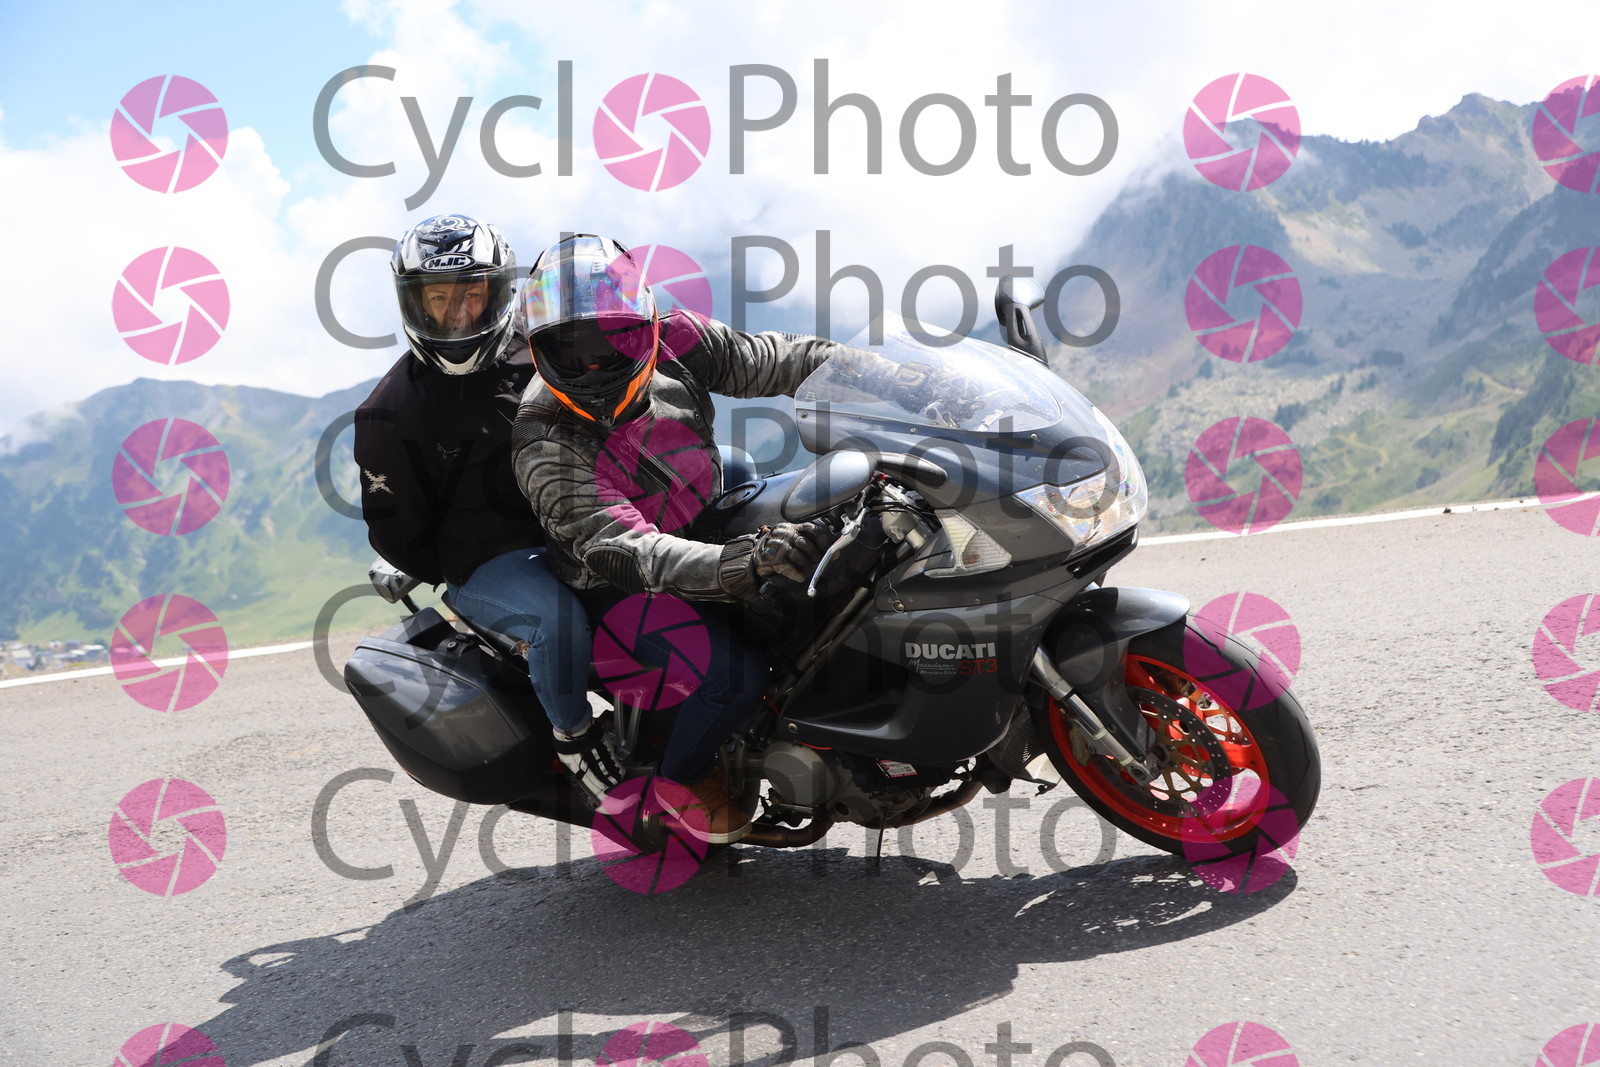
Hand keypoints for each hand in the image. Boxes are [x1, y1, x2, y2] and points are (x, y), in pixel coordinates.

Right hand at [717, 521, 834, 600]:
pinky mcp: (775, 560)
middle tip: (815, 561)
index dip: (825, 541)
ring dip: (806, 567)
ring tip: (803, 569)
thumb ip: (807, 541)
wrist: (753, 559)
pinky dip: (799, 575)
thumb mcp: (790, 539)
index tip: (832, 549)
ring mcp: (779, 547)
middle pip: (808, 545)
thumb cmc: (776, 551)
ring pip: (802, 558)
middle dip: (816, 556)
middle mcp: (785, 534)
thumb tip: (832, 550)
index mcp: (790, 527)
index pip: (813, 529)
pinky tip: (797, 575)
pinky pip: (794, 570)